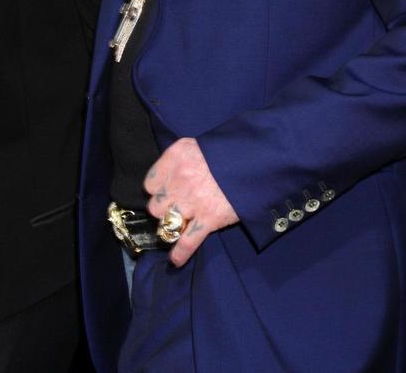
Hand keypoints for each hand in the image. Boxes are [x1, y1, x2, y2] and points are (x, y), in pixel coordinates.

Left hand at [144, 137, 238, 265]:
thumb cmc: (227, 151)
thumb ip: (179, 158)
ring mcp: (193, 201)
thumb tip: (168, 176)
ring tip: (176, 229)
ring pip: (167, 223)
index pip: (150, 183)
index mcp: (176, 158)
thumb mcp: (197, 145)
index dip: (157, 190)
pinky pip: (187, 242)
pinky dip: (180, 253)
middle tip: (173, 209)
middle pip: (156, 206)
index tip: (164, 192)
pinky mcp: (208, 218)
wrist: (255, 160)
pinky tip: (176, 260)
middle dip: (163, 209)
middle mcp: (180, 180)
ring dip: (171, 228)